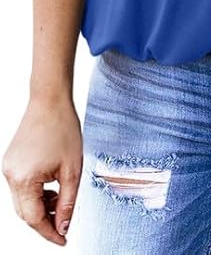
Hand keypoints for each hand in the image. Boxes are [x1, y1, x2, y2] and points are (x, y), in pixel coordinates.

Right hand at [2, 96, 82, 245]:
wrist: (50, 100)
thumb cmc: (63, 130)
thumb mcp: (72, 170)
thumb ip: (67, 203)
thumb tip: (63, 228)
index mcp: (24, 179)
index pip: (34, 219)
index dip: (49, 233)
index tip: (63, 241)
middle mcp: (10, 176)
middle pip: (25, 213)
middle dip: (44, 221)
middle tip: (64, 223)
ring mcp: (7, 168)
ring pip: (22, 200)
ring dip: (40, 206)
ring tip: (60, 198)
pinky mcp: (10, 161)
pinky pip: (20, 186)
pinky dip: (35, 192)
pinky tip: (51, 186)